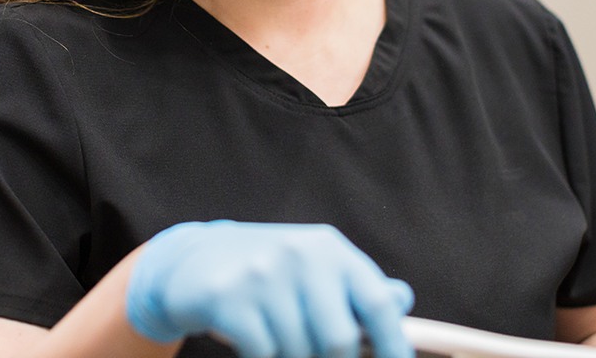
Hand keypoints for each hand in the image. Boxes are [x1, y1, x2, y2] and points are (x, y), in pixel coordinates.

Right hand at [125, 220, 413, 357]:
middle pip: (340, 341)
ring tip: (276, 339)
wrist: (194, 259)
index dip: (395, 347)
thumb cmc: (267, 272)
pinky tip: (250, 340)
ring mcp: (263, 273)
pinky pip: (263, 355)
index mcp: (329, 249)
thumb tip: (401, 299)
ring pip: (299, 354)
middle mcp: (300, 254)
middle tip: (314, 357)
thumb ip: (353, 288)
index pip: (376, 303)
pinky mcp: (229, 297)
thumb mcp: (312, 268)